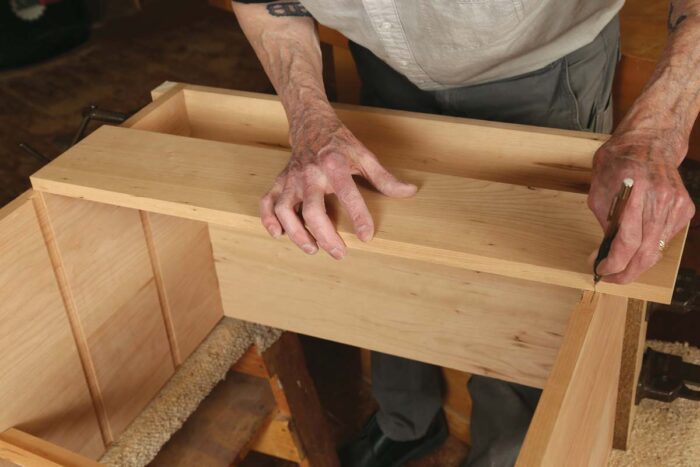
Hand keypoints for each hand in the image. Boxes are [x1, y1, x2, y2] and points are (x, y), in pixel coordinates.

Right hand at [260, 114, 416, 258]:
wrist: (311, 124)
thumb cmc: (340, 143)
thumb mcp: (364, 156)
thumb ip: (384, 178)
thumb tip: (409, 192)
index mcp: (334, 164)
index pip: (347, 193)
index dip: (358, 216)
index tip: (366, 236)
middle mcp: (309, 173)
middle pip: (312, 210)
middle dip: (325, 235)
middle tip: (339, 253)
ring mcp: (291, 179)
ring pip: (285, 210)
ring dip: (296, 233)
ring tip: (312, 249)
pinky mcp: (279, 182)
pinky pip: (267, 203)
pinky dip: (269, 220)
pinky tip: (278, 234)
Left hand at [588, 128, 694, 283]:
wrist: (649, 143)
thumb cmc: (618, 162)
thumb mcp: (598, 190)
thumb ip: (604, 221)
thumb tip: (604, 252)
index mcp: (636, 193)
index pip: (628, 241)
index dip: (613, 262)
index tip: (599, 269)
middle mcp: (661, 200)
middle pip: (646, 253)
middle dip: (626, 272)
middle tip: (609, 278)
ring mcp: (676, 205)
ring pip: (657, 249)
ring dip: (637, 263)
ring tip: (619, 265)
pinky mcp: (685, 209)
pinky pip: (665, 238)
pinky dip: (649, 247)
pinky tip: (636, 246)